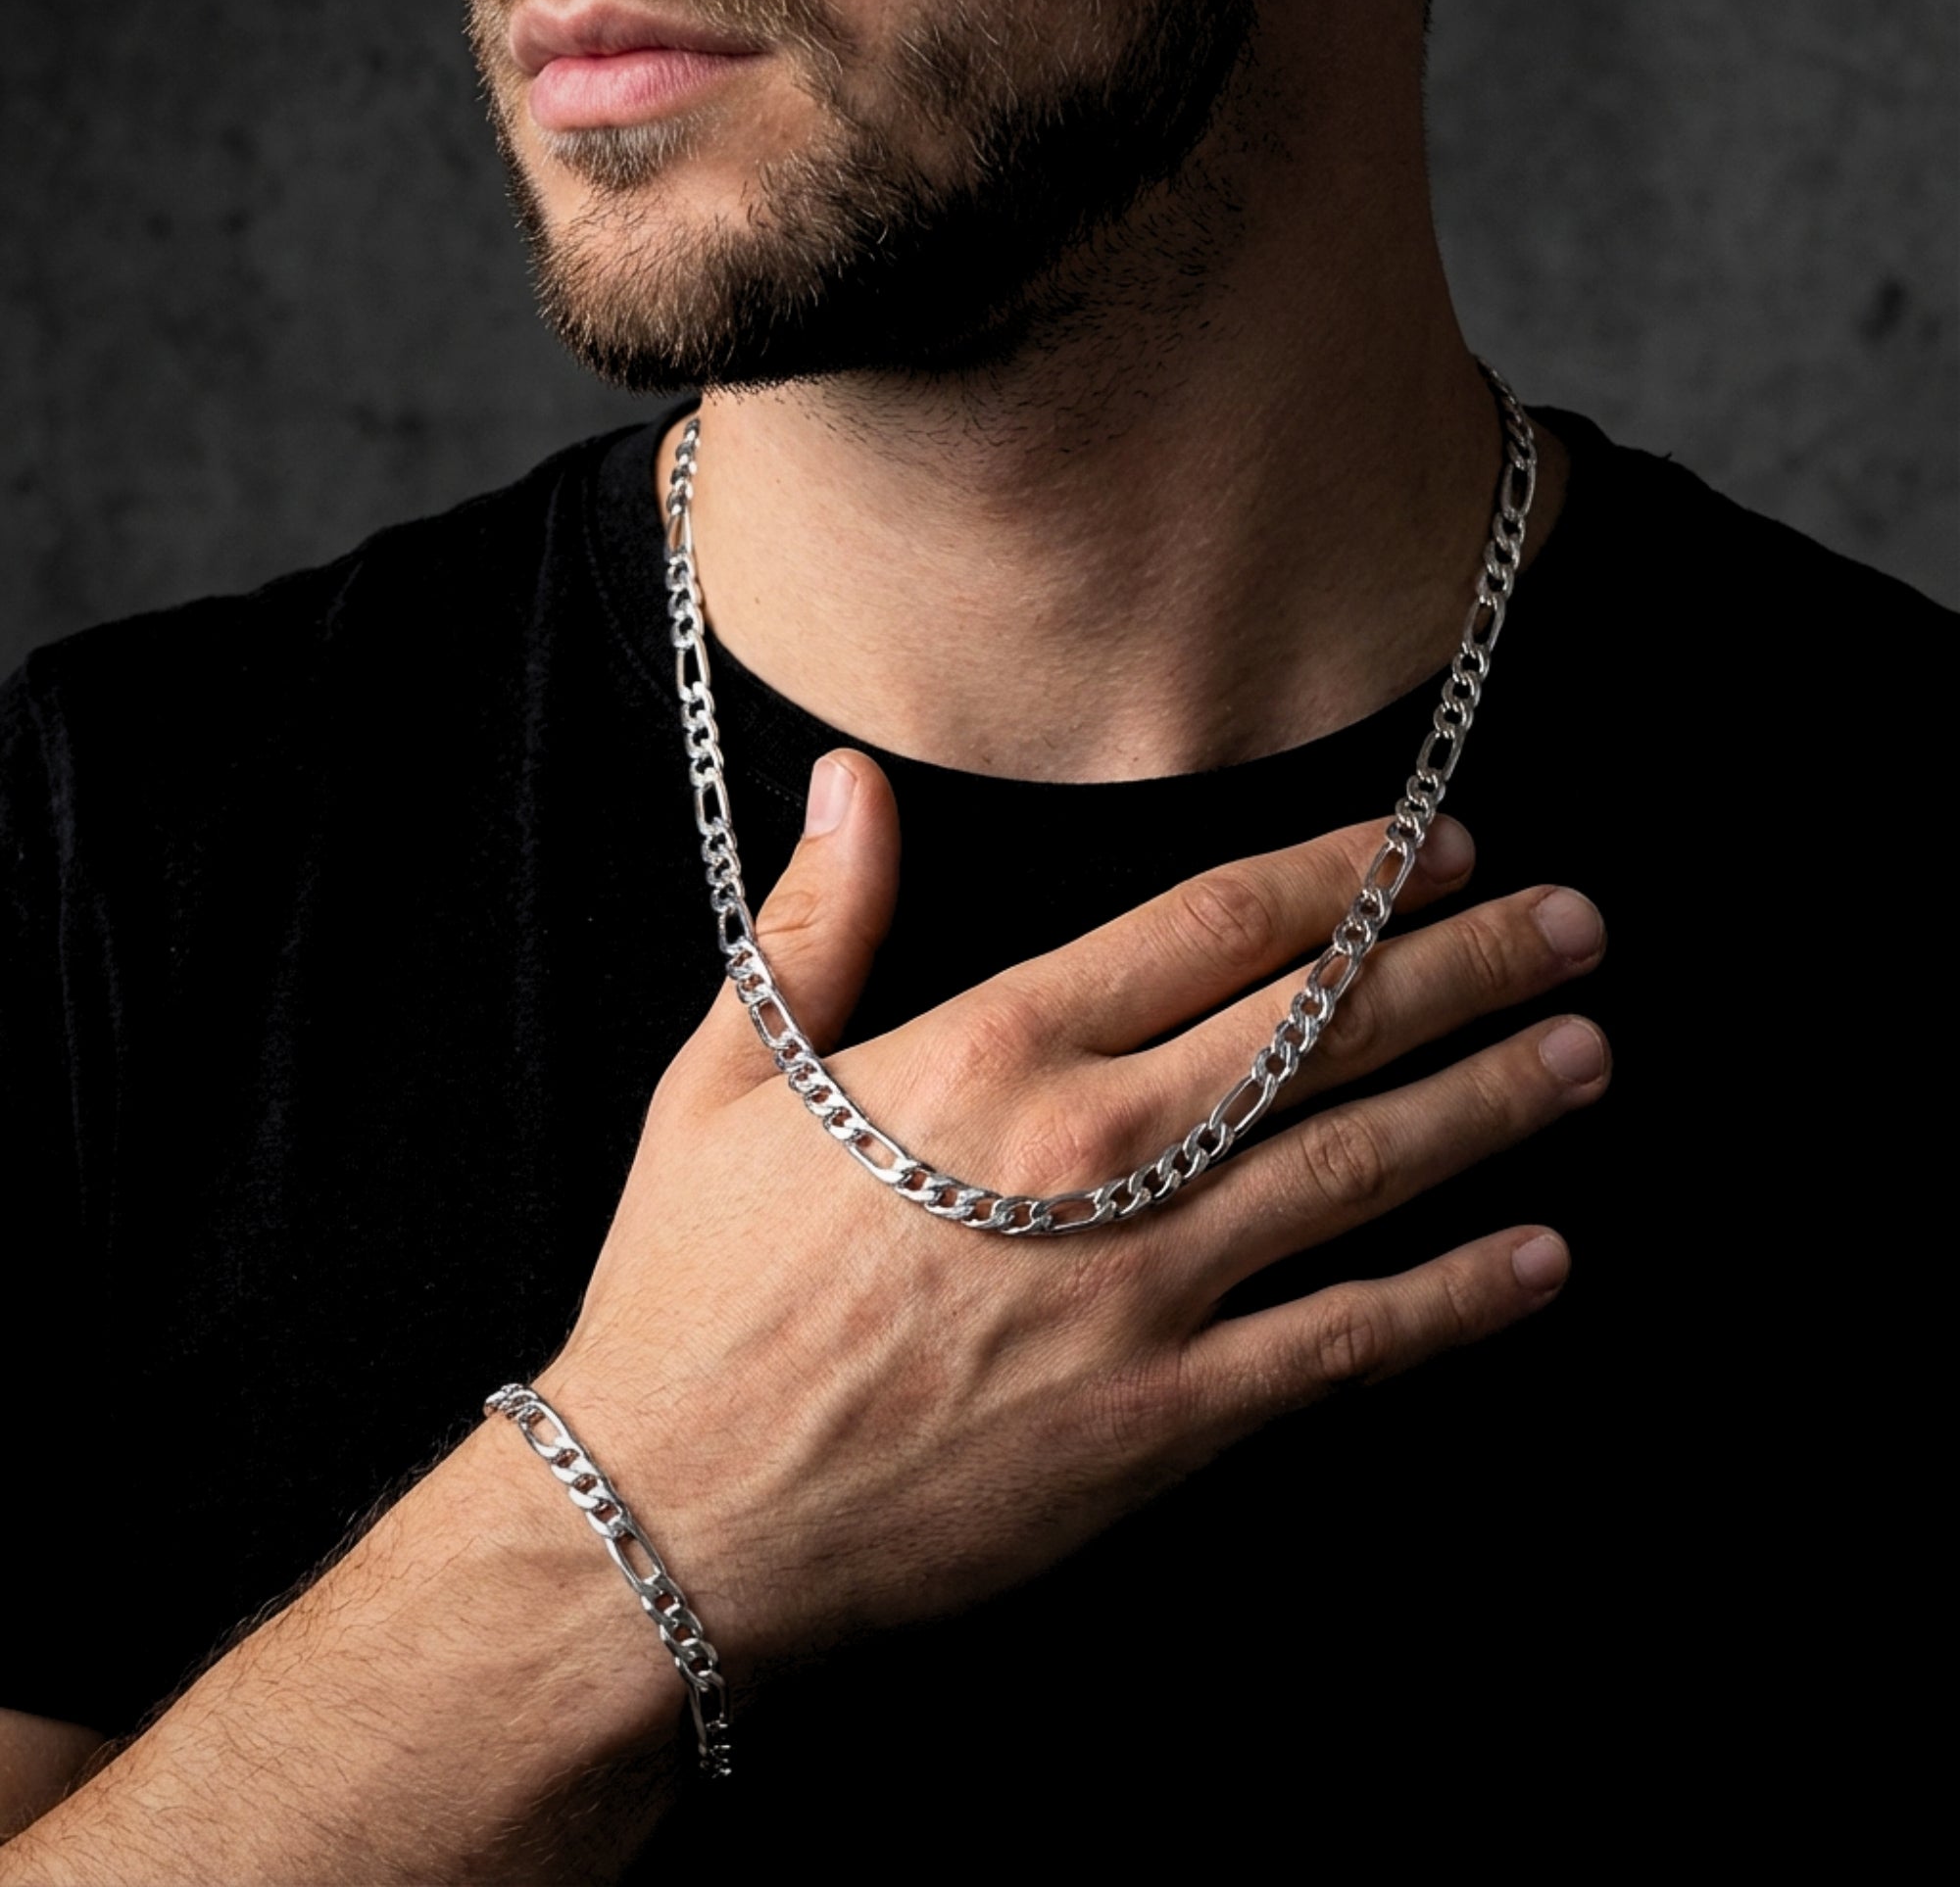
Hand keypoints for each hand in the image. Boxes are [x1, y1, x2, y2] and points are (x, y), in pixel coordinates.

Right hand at [545, 749, 1607, 1679]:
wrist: (677, 1515)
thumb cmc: (695, 1289)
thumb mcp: (726, 1079)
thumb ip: (815, 921)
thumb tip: (854, 782)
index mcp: (994, 1047)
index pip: (1214, 924)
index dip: (1343, 875)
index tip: (1434, 844)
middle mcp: (1093, 1149)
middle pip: (1320, 1026)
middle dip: (1464, 962)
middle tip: (1572, 922)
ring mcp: (1142, 1288)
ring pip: (1359, 1164)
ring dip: (1489, 1100)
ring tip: (1586, 1051)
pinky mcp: (1164, 1418)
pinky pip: (1341, 1343)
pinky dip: (1451, 1300)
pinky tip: (1541, 1260)